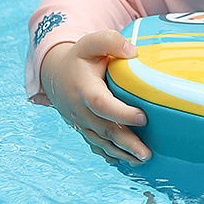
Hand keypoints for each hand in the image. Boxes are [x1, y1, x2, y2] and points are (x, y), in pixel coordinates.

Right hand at [41, 30, 151, 163]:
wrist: (56, 73)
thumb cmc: (81, 57)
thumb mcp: (92, 43)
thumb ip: (111, 42)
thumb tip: (134, 52)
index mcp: (84, 89)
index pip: (102, 104)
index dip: (121, 113)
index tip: (143, 118)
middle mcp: (80, 110)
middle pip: (104, 129)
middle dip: (126, 143)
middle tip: (147, 153)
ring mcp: (80, 122)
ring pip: (101, 141)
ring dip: (121, 153)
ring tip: (142, 160)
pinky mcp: (83, 128)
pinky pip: (95, 145)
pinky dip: (109, 154)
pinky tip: (124, 162)